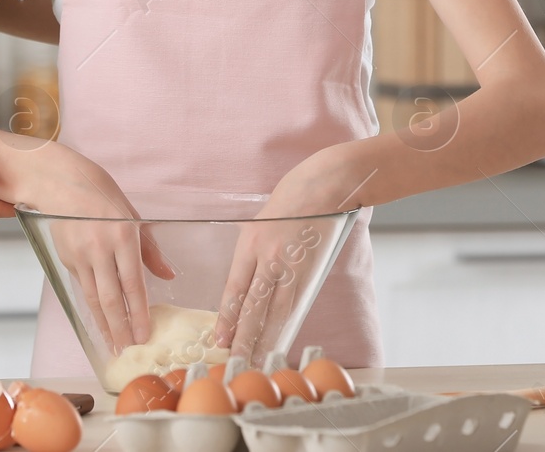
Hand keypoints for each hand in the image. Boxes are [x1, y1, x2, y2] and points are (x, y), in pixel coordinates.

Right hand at [0, 139, 174, 351]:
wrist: (59, 182)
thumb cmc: (101, 193)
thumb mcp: (132, 214)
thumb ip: (149, 248)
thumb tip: (168, 275)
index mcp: (122, 234)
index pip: (133, 283)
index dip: (139, 313)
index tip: (145, 334)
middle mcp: (99, 248)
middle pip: (110, 298)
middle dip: (121, 328)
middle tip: (130, 349)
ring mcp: (79, 255)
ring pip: (92, 299)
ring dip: (104, 325)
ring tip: (114, 345)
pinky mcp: (66, 259)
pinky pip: (82, 287)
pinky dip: (91, 308)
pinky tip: (100, 321)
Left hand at [213, 154, 356, 364]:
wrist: (323, 186)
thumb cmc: (291, 202)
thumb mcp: (259, 224)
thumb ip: (252, 254)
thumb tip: (245, 286)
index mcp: (250, 243)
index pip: (234, 289)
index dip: (227, 317)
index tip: (220, 338)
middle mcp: (267, 257)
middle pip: (252, 305)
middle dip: (242, 336)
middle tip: (234, 359)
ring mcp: (291, 264)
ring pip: (275, 311)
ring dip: (265, 337)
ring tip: (257, 358)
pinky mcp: (310, 269)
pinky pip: (295, 303)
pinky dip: (286, 324)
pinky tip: (281, 338)